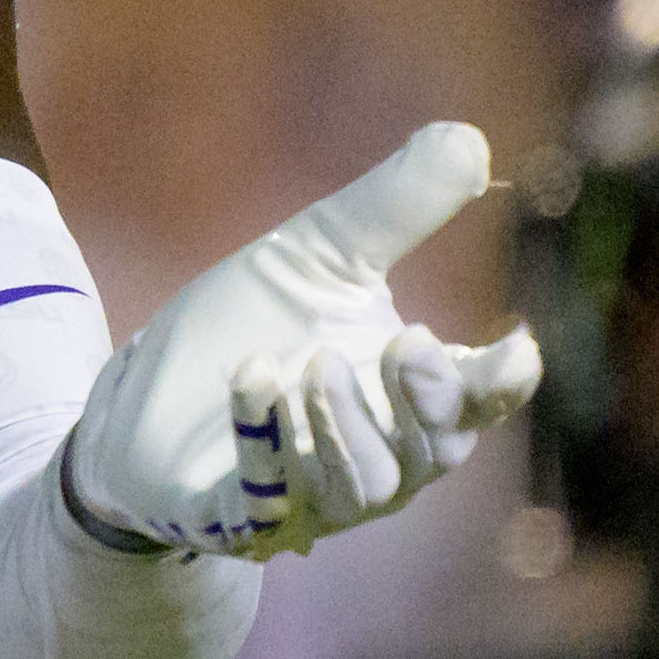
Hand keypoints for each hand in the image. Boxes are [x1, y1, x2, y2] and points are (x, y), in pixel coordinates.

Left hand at [66, 125, 539, 561]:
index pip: (480, 400)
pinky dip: (262, 436)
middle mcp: (380, 458)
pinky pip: (267, 495)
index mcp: (410, 396)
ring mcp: (314, 499)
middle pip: (434, 450)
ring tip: (316, 363)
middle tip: (406, 343)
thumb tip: (469, 139)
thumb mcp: (319, 254)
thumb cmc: (250, 325)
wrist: (142, 392)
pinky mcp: (240, 519)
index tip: (516, 347)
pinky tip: (250, 376)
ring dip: (347, 425)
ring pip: (364, 485)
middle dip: (426, 401)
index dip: (503, 382)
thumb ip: (396, 206)